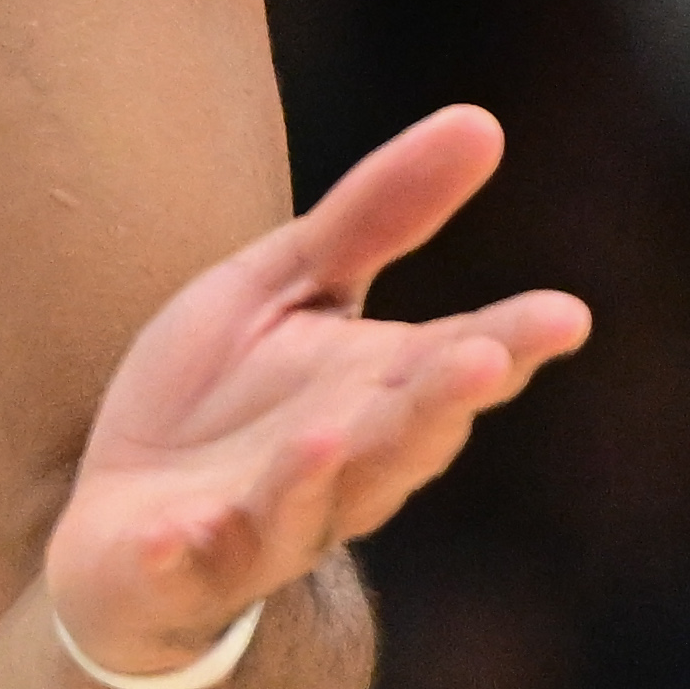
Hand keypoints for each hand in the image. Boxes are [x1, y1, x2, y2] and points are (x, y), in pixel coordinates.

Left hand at [41, 105, 586, 676]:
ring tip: (325, 435)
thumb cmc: (224, 400)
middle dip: (436, 405)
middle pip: (397, 441)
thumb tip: (484, 121)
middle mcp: (338, 470)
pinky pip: (184, 566)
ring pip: (302, 507)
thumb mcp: (292, 285)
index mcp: (375, 397)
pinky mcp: (177, 567)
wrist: (125, 531)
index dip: (509, 344)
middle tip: (482, 359)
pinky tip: (178, 529)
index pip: (454, 368)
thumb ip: (377, 217)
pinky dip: (183, 552)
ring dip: (313, 477)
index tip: (565, 314)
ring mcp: (260, 525)